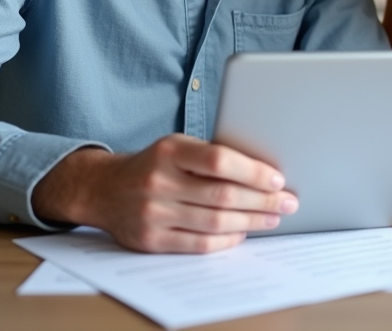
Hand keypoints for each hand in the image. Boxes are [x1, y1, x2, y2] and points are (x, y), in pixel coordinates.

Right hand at [31, 134, 297, 252]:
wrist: (103, 188)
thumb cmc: (152, 164)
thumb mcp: (176, 146)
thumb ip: (210, 156)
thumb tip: (262, 173)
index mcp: (169, 151)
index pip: (219, 161)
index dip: (253, 172)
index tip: (277, 179)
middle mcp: (159, 182)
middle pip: (223, 196)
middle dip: (263, 200)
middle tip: (288, 202)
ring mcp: (153, 213)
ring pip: (215, 222)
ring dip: (251, 222)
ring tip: (273, 217)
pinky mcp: (150, 240)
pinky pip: (198, 244)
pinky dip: (226, 240)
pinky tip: (243, 233)